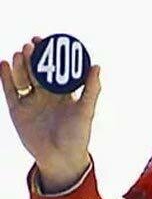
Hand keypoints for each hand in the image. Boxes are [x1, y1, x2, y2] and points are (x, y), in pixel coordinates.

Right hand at [0, 36, 100, 189]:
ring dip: (21, 65)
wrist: (61, 158)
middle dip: (34, 57)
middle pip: (38, 71)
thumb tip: (97, 65)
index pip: (56, 69)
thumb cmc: (78, 135)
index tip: (48, 40)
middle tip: (32, 43)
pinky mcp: (17, 111)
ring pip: (23, 78)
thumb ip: (91, 89)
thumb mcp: (86, 110)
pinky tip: (4, 64)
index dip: (51, 54)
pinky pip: (10, 91)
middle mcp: (46, 94)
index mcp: (64, 92)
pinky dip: (6, 78)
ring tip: (21, 53)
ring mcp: (31, 102)